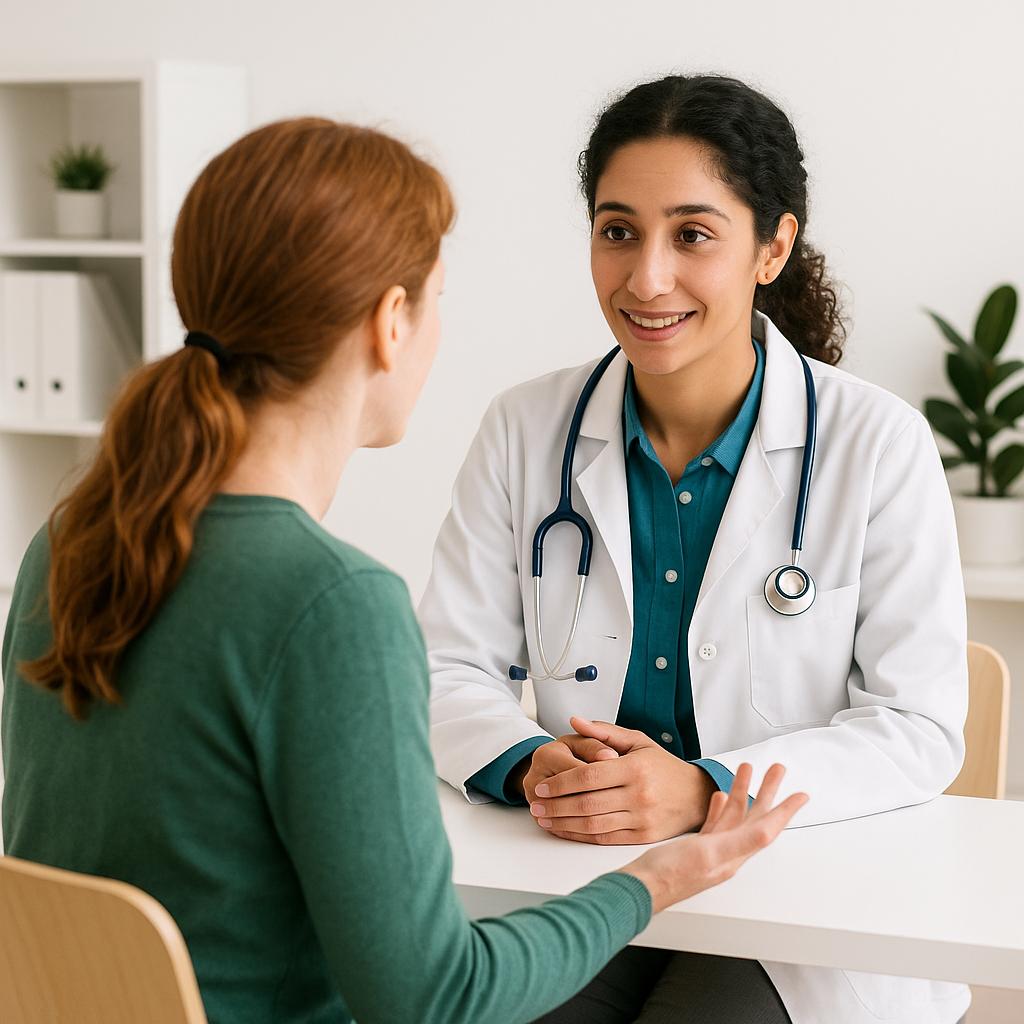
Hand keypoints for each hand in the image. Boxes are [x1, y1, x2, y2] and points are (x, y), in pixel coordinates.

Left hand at [529, 717, 715, 843]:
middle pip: (587, 802)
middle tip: (535, 805)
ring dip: (563, 823)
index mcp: (635, 768)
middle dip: (556, 805)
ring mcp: (641, 819)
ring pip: (592, 824)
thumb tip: (574, 721)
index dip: (561, 782)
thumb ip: (604, 732)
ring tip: (543, 819)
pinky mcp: (642, 838)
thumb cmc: (663, 766)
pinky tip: (564, 830)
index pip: (589, 776)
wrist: (695, 795)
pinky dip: (580, 835)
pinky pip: (604, 838)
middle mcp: (638, 795)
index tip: (543, 786)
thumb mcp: (637, 741)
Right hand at [619, 763, 808, 912]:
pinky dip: (719, 807)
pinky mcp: (695, 847)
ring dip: (741, 791)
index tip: (801, 794)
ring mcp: (711, 849)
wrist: (640, 888)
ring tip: (747, 769)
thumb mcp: (709, 853)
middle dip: (767, 791)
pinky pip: (715, 823)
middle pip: (754, 816)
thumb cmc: (670, 875)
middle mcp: (727, 852)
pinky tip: (718, 798)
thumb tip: (769, 829)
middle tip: (776, 769)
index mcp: (735, 853)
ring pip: (734, 815)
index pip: (768, 827)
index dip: (786, 810)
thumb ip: (741, 841)